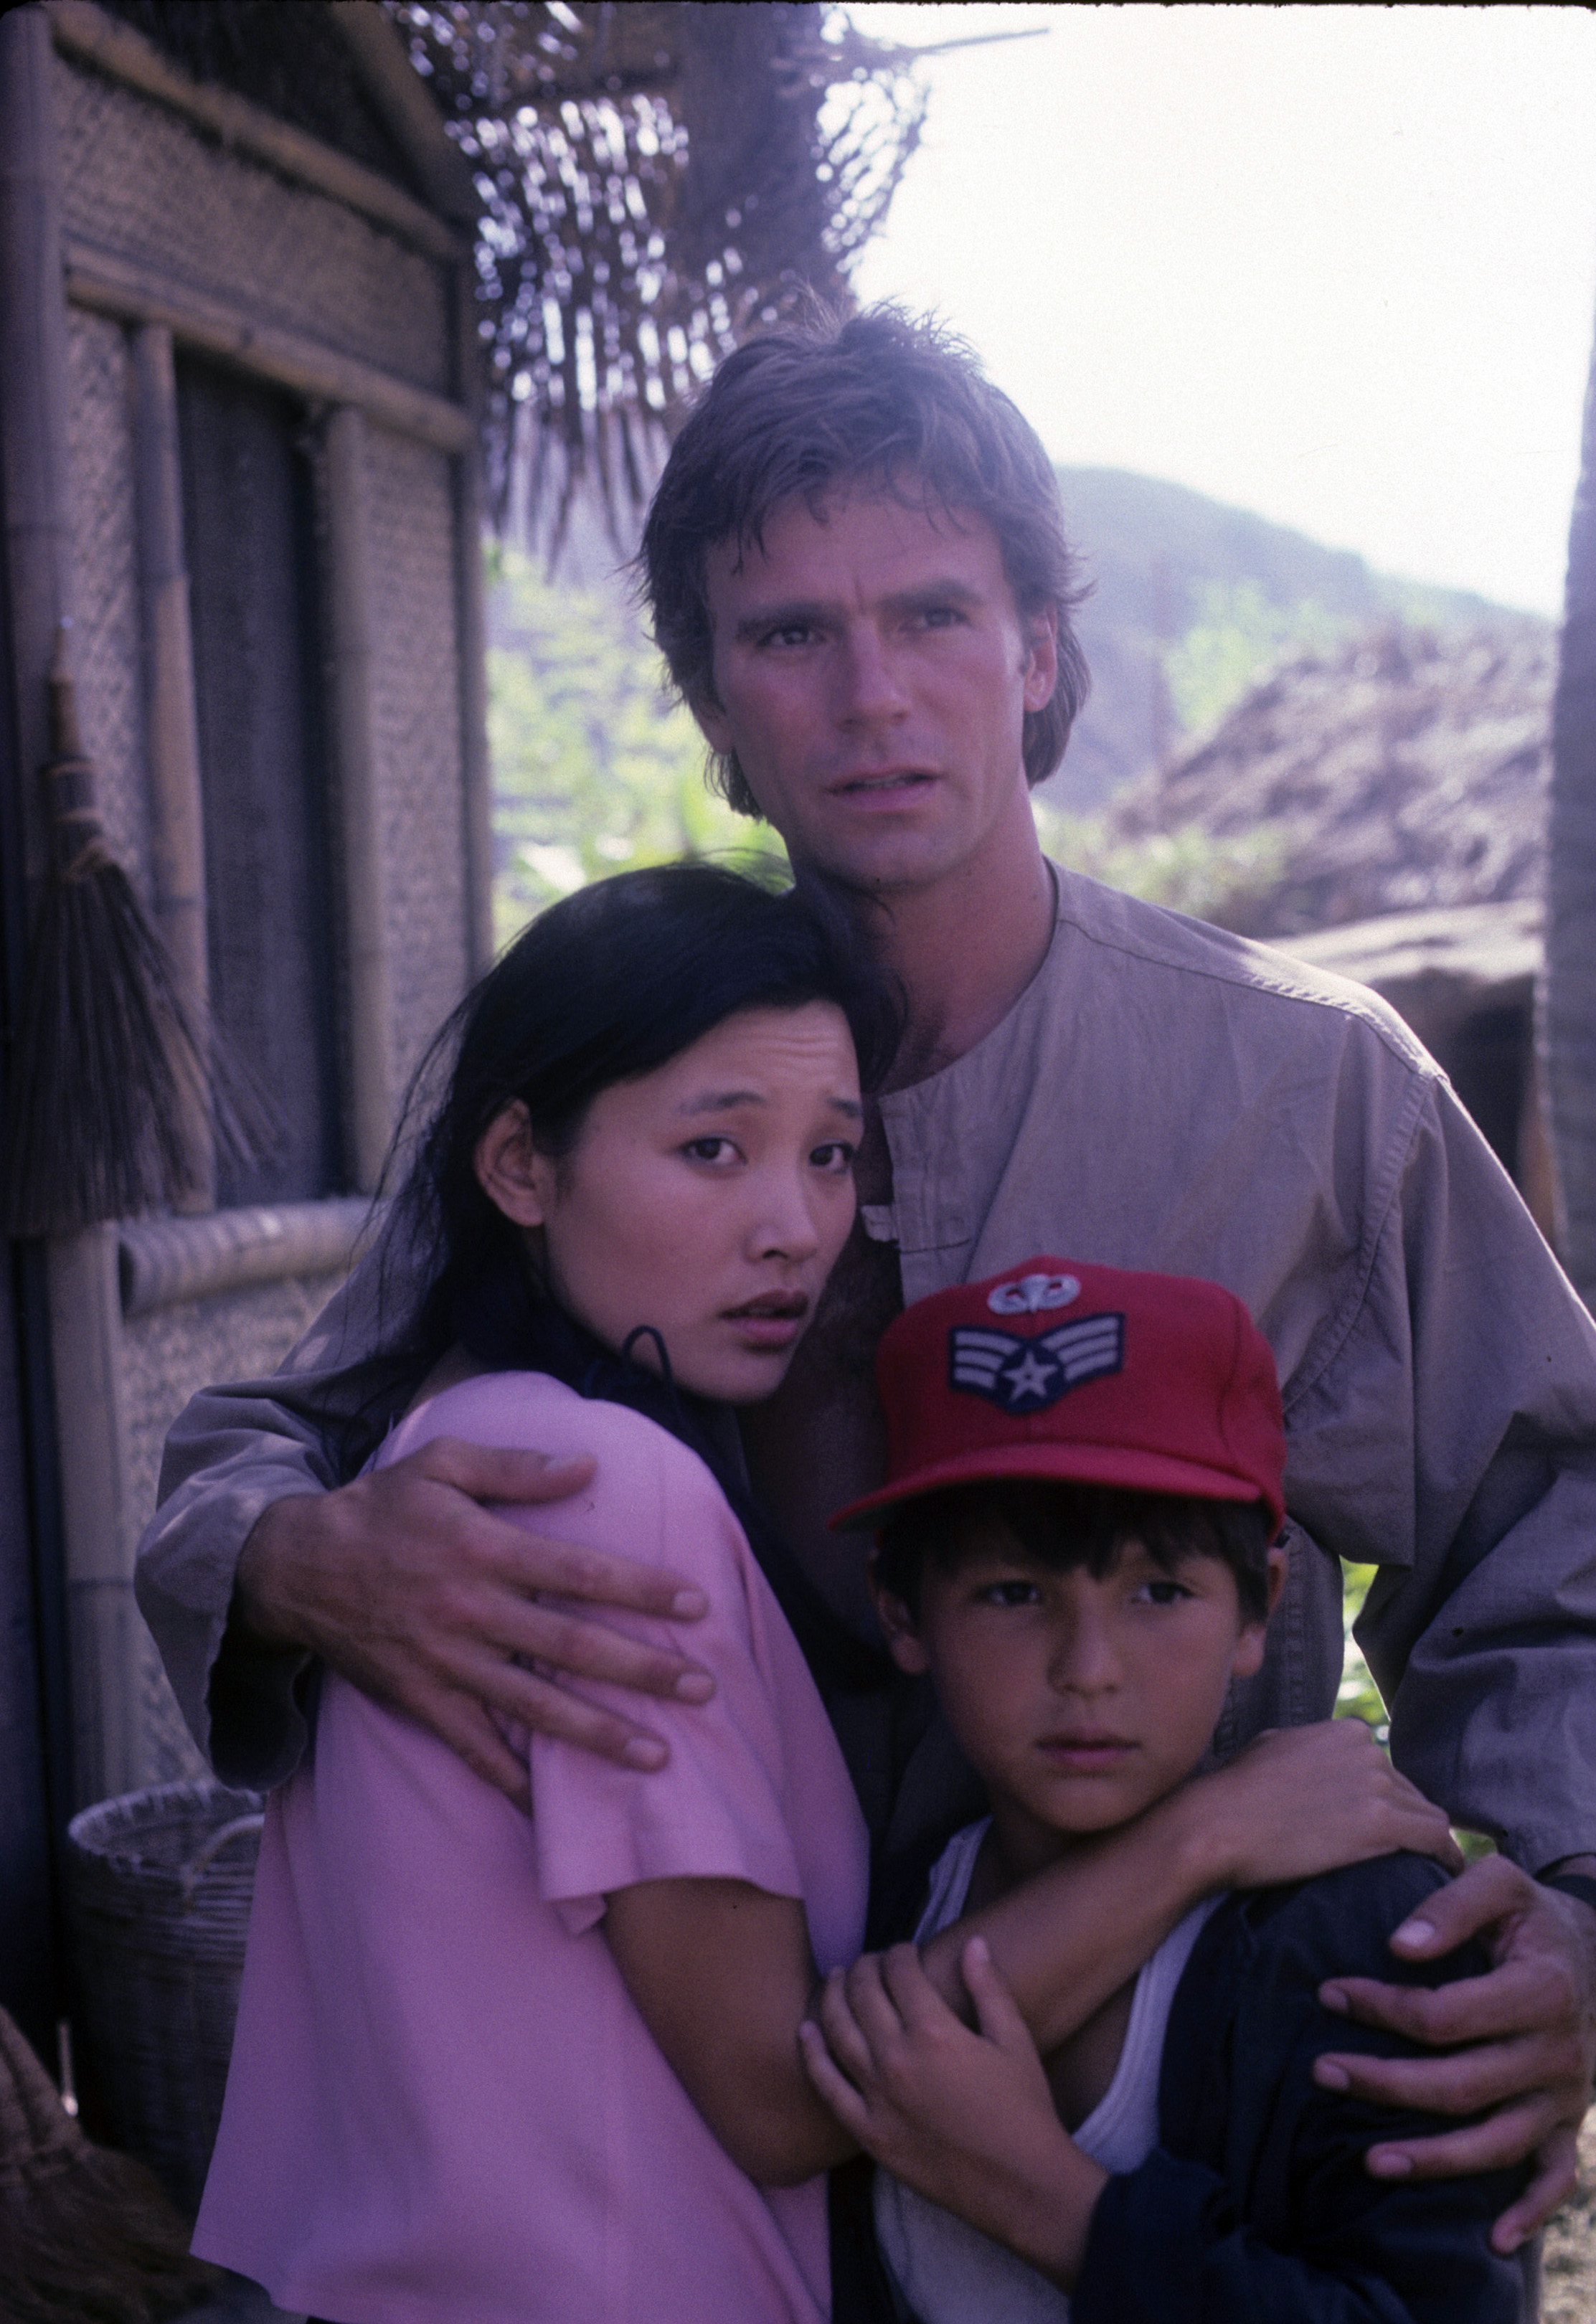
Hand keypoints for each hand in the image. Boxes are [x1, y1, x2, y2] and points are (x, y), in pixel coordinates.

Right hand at [234, 1437, 715, 1807]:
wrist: (294, 1568)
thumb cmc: (382, 1508)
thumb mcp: (441, 1463)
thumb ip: (515, 1467)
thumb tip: (588, 1465)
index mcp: (482, 1547)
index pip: (579, 1573)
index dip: (641, 1590)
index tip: (697, 1604)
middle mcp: (469, 1610)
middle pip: (570, 1646)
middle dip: (642, 1670)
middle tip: (703, 1688)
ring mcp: (444, 1663)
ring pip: (533, 1707)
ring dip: (598, 1735)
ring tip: (658, 1756)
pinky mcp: (419, 1701)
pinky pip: (473, 1749)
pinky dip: (513, 1782)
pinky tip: (555, 1808)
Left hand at [799, 1937, 1105, 2285]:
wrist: (1019, 2184)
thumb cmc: (1023, 2109)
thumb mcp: (1014, 2040)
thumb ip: (988, 1987)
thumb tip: (972, 1942)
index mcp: (934, 2031)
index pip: (900, 1972)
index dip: (899, 1953)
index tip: (904, 1951)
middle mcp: (897, 2059)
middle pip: (864, 1994)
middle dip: (865, 1967)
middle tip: (870, 1961)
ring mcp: (877, 2097)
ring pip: (837, 2030)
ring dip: (833, 1996)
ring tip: (837, 1978)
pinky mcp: (868, 2132)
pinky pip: (827, 2087)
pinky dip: (813, 2054)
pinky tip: (806, 2032)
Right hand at [1189, 1719, 1463, 1889]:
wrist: (1215, 1825)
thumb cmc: (1232, 1794)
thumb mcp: (1272, 1749)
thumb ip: (1308, 1751)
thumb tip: (1317, 1763)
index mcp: (1344, 1732)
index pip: (1388, 1770)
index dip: (1386, 1803)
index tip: (1380, 1831)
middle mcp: (1367, 1750)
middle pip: (1410, 1792)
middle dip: (1405, 1823)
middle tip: (1396, 1858)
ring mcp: (1376, 1784)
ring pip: (1428, 1816)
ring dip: (1424, 1844)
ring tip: (1421, 1873)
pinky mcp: (1382, 1823)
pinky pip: (1436, 1840)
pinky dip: (1443, 1858)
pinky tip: (1440, 1877)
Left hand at [1312, 1854, 1595, 2250]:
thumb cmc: (1531, 1916)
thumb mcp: (1500, 1883)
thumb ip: (1451, 1904)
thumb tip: (1397, 1945)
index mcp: (1540, 1992)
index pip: (1445, 2016)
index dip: (1381, 2007)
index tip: (1329, 1992)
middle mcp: (1558, 2053)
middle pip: (1460, 2086)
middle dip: (1385, 2084)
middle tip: (1323, 2071)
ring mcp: (1566, 2097)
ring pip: (1498, 2144)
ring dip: (1434, 2160)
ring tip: (1369, 2163)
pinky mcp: (1570, 2124)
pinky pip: (1557, 2180)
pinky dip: (1530, 2214)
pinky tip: (1492, 2240)